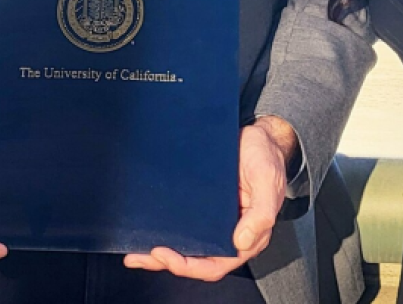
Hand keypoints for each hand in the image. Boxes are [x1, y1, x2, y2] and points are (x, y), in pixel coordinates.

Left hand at [123, 116, 295, 280]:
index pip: (216, 264)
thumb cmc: (267, 159)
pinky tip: (146, 228)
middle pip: (196, 259)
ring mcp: (215, 220)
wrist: (261, 136)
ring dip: (160, 252)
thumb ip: (260, 215)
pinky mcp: (204, 205)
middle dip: (167, 262)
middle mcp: (229, 232)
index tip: (165, 255)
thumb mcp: (267, 184)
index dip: (190, 266)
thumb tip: (241, 242)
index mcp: (247, 236)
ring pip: (187, 244)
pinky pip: (184, 223)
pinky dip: (165, 229)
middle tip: (140, 256)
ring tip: (134, 253)